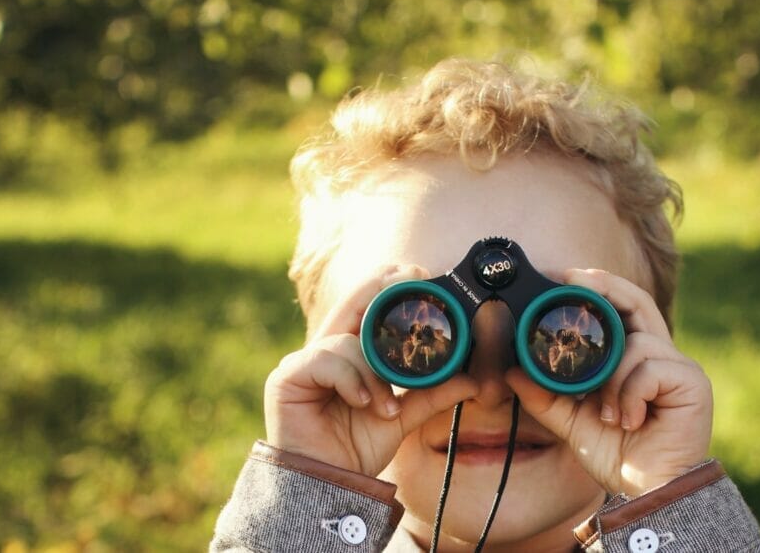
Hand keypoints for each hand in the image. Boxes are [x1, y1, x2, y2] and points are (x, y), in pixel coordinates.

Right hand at [264, 264, 479, 476]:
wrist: (329, 485)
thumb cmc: (356, 448)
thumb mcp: (402, 416)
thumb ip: (432, 394)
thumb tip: (472, 381)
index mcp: (349, 353)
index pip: (365, 306)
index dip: (387, 285)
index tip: (417, 273)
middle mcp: (325, 350)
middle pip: (351, 302)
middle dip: (379, 289)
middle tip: (409, 278)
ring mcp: (303, 361)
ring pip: (347, 341)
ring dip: (373, 374)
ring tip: (385, 407)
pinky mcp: (287, 377)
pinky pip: (325, 360)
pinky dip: (352, 380)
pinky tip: (363, 403)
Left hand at [506, 268, 712, 496]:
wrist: (649, 493)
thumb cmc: (619, 456)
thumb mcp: (573, 422)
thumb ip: (545, 397)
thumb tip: (512, 372)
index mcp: (635, 359)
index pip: (622, 308)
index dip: (598, 287)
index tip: (564, 277)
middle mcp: (662, 354)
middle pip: (638, 301)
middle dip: (605, 287)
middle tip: (574, 281)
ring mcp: (680, 367)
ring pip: (636, 342)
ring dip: (612, 378)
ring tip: (609, 414)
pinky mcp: (693, 382)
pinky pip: (651, 368)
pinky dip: (630, 393)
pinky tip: (630, 421)